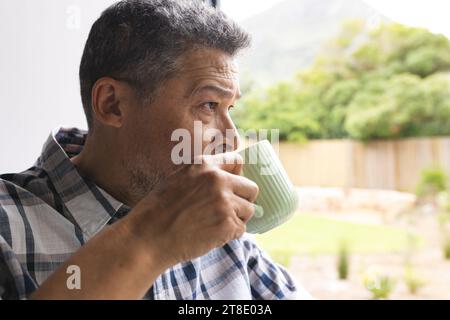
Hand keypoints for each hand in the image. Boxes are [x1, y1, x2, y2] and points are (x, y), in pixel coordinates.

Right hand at [124, 152, 258, 268]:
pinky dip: (230, 234)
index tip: (231, 187)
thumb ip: (203, 174)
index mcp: (205, 165)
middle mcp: (218, 179)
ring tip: (215, 224)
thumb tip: (229, 176)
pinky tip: (212, 235)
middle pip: (251, 188)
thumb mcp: (178, 178)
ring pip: (249, 210)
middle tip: (226, 210)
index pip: (238, 161)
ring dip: (236, 219)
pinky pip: (241, 229)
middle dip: (242, 200)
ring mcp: (224, 202)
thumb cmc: (159, 210)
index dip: (236, 176)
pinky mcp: (226, 224)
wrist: (148, 236)